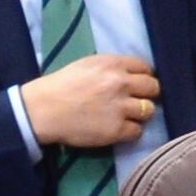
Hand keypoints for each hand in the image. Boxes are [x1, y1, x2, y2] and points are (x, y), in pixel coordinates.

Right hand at [22, 52, 160, 151]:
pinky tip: (118, 129)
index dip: (143, 77)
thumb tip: (130, 75)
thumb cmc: (60, 85)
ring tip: (127, 116)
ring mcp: (120, 107)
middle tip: (135, 101)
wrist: (42, 110)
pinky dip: (130, 131)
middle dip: (147, 94)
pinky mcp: (116, 130)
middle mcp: (121, 83)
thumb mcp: (87, 65)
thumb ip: (111, 68)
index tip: (137, 85)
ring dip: (140, 114)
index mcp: (113, 64)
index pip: (146, 68)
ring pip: (149, 110)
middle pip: (153, 88)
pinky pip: (137, 131)